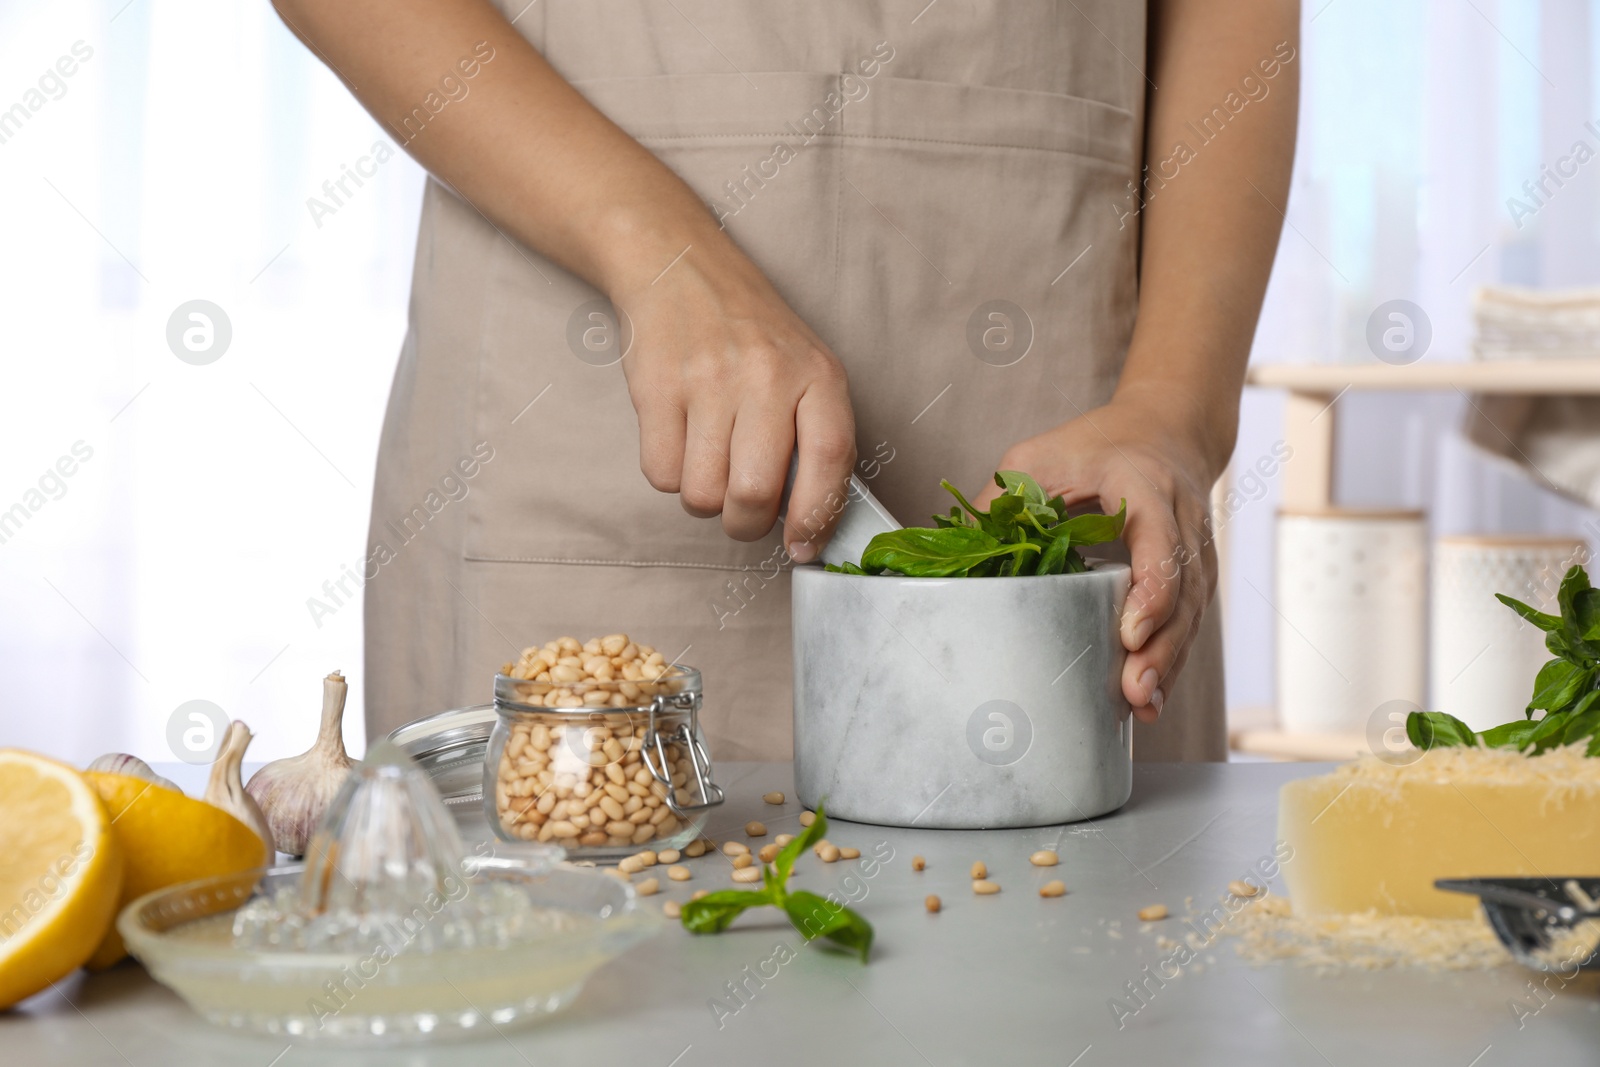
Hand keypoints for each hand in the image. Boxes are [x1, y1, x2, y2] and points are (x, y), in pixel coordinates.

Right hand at [612, 242, 856, 558]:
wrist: (679, 266)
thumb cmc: (752, 332)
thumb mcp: (806, 368)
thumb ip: (816, 437)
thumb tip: (810, 526)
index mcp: (817, 374)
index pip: (830, 460)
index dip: (816, 517)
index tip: (802, 547)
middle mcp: (767, 375)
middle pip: (755, 493)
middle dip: (746, 522)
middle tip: (743, 512)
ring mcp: (708, 380)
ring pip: (702, 494)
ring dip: (704, 500)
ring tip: (710, 464)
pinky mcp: (656, 388)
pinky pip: (661, 475)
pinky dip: (670, 475)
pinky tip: (681, 442)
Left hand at [974, 396, 1219, 722]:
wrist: (1166, 431)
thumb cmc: (1099, 445)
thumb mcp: (1040, 457)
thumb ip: (1001, 501)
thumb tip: (957, 555)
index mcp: (1144, 486)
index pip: (1157, 542)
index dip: (1150, 590)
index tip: (1130, 633)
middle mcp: (1181, 521)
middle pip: (1182, 591)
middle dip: (1160, 646)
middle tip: (1134, 691)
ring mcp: (1195, 551)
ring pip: (1191, 613)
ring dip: (1168, 664)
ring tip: (1142, 706)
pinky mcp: (1195, 575)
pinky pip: (1188, 622)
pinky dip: (1171, 661)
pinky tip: (1150, 700)